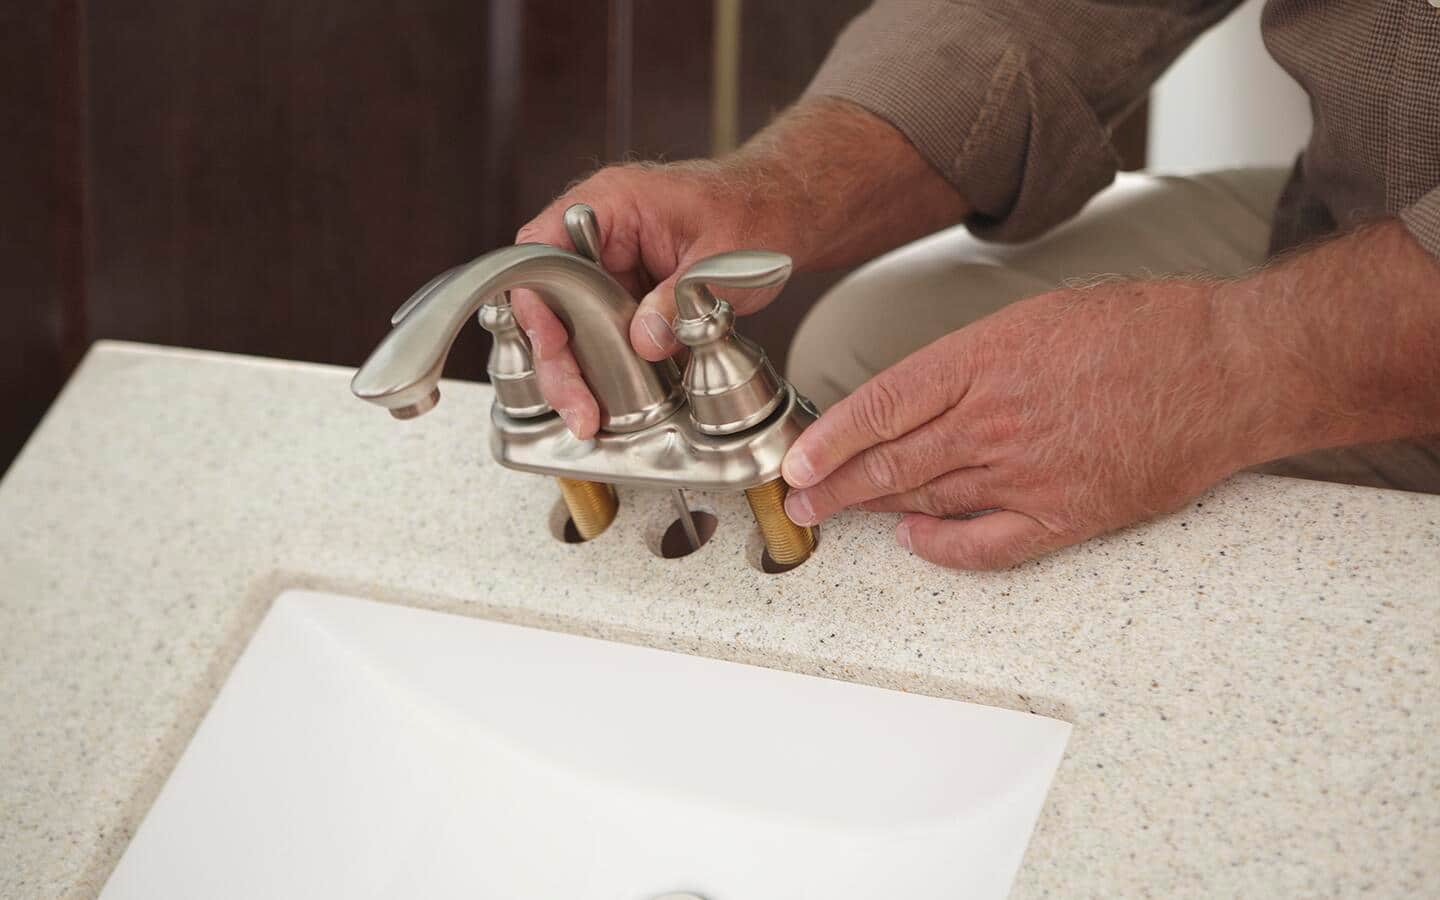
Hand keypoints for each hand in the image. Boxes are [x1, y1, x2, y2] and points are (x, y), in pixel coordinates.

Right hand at [510, 161, 792, 437]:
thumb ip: (680, 299)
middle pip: (548, 299)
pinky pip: (602, 335)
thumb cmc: (754, 211)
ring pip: (570, 325)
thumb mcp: (722, 257)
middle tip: (578, 408)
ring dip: (580, 372)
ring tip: (591, 418)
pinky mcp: (628, 297)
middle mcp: (599, 236)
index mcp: (610, 203)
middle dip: (557, 360)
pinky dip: (609, 370)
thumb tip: (643, 342)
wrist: (781, 212)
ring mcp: (611, 268)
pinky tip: (618, 406)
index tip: (554, 346)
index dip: (536, 299)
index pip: (541, 248)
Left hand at [780, 279, 1267, 568]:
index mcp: (984, 358)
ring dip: (874, 510)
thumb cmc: (1145, 331)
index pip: (882, 405)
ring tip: (838, 515)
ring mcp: (1030, 471)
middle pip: (892, 461)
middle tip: (798, 499)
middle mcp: (996, 417)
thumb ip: (974, 360)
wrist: (1229, 366)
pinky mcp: (1068, 514)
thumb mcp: (1039, 316)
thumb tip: (924, 395)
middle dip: (834, 484)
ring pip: (928, 499)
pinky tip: (916, 542)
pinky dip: (945, 548)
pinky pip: (987, 544)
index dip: (830, 438)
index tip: (796, 458)